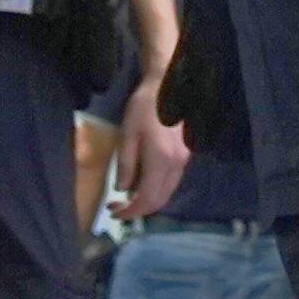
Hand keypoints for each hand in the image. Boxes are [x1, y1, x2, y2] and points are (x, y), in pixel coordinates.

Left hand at [116, 72, 188, 218]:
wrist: (168, 86)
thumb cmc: (143, 108)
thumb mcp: (127, 135)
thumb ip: (126, 165)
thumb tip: (123, 189)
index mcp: (161, 161)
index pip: (147, 199)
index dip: (130, 211)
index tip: (113, 212)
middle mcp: (176, 165)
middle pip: (160, 200)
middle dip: (138, 209)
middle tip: (117, 207)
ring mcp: (184, 161)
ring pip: (167, 192)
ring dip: (148, 200)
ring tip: (127, 197)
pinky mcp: (185, 156)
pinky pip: (171, 181)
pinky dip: (156, 189)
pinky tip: (141, 182)